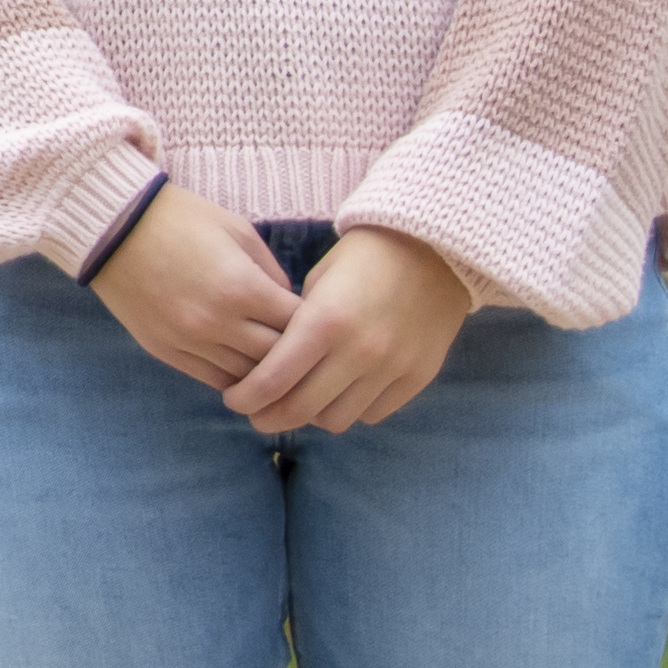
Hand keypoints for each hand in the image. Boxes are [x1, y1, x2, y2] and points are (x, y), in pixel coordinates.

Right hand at [86, 183, 299, 392]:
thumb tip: (291, 306)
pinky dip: (235, 378)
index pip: (299, 326)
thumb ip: (271, 271)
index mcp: (242, 287)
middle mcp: (219, 322)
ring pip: (248, 378)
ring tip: (278, 364)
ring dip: (266, 373)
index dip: (316, 326)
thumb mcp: (238, 230)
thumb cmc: (180, 219)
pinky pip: (214, 380)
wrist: (112, 225)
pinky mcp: (166, 351)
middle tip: (306, 349)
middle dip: (297, 354)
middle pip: (278, 359)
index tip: (320, 322)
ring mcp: (190, 341)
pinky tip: (245, 369)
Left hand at [220, 225, 471, 437]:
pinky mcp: (418, 377)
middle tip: (258, 415)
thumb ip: (295, 325)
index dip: (247, 398)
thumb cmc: (363, 258)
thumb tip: (269, 365)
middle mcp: (359, 351)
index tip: (234, 400)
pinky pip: (373, 414)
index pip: (273, 380)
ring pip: (337, 419)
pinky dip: (350, 409)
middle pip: (301, 409)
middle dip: (270, 417)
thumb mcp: (317, 282)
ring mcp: (392, 368)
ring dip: (312, 416)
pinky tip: (340, 393)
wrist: (433, 248)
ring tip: (301, 402)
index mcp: (324, 321)